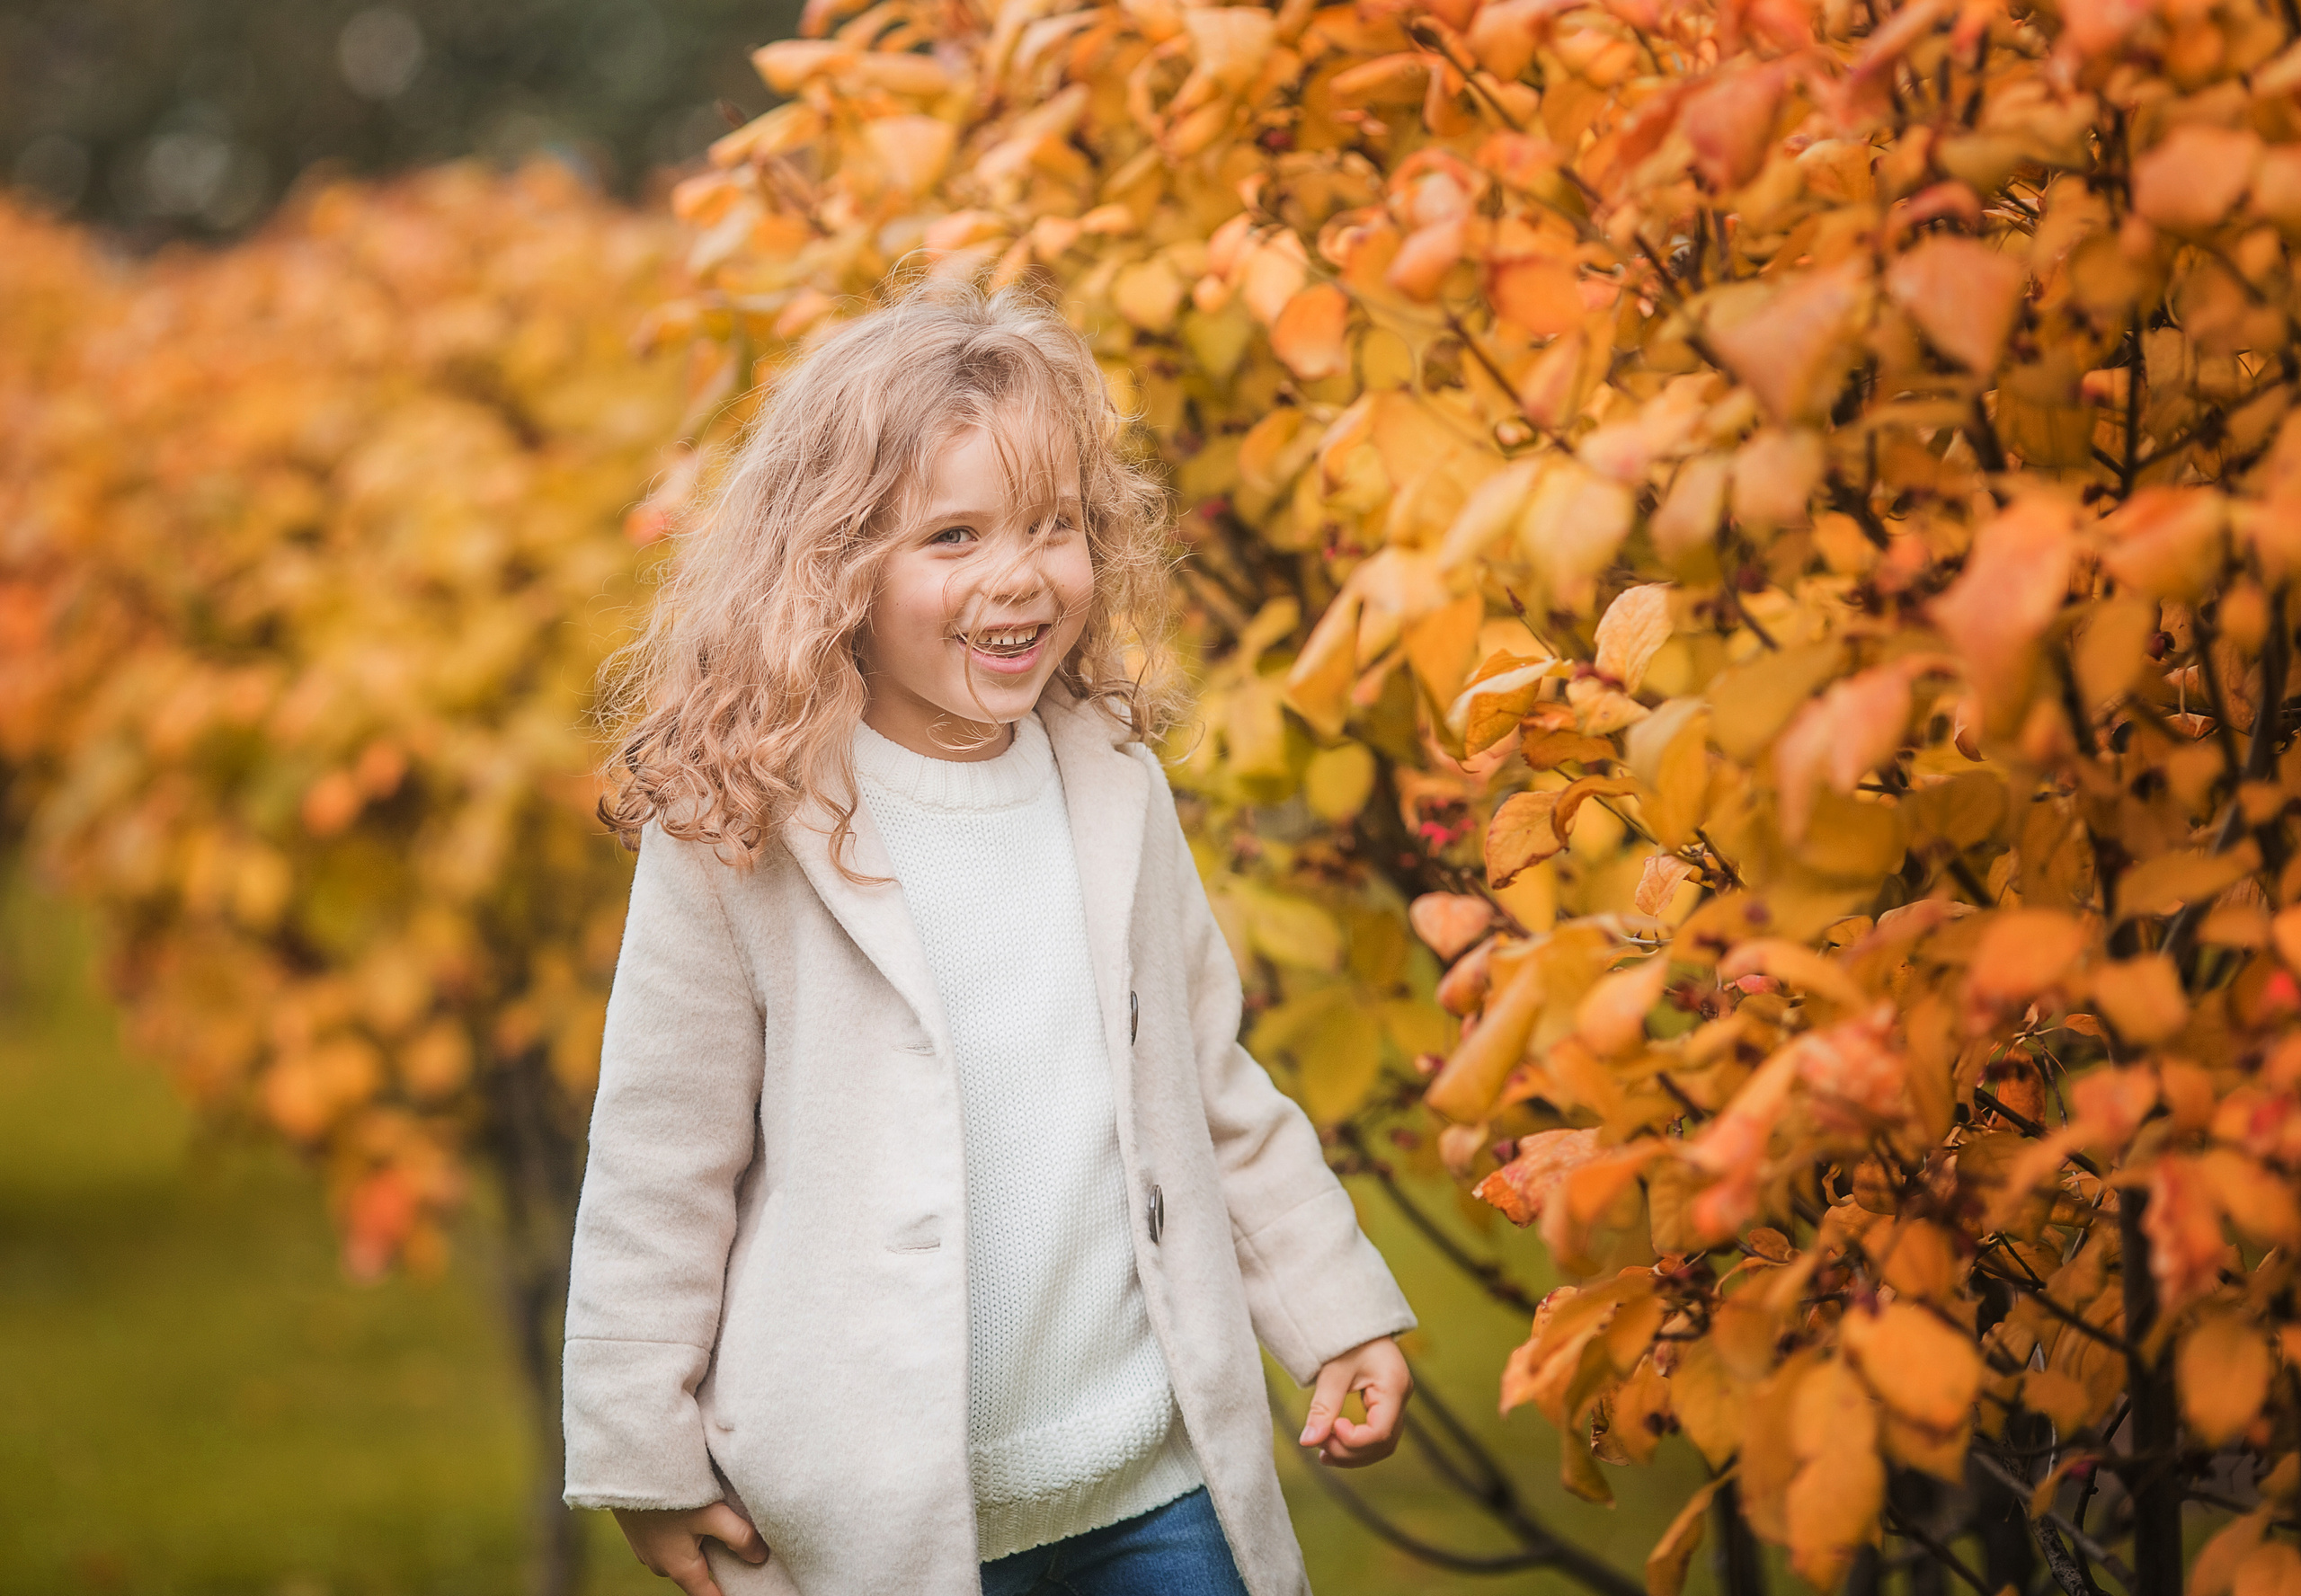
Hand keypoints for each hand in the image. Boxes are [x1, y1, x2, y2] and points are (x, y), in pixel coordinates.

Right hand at [610, 1502, 767, 1595]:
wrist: (628, 1470)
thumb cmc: (671, 1495)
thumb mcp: (712, 1514)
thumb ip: (740, 1536)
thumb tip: (761, 1557)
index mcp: (678, 1568)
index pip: (707, 1594)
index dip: (726, 1594)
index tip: (743, 1589)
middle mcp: (659, 1564)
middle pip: (696, 1572)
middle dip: (715, 1564)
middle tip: (738, 1549)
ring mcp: (646, 1549)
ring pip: (681, 1553)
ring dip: (697, 1542)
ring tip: (714, 1521)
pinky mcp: (639, 1531)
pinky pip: (667, 1539)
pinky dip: (681, 1530)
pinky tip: (689, 1509)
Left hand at [1298, 1335, 1410, 1466]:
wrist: (1354, 1313)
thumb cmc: (1344, 1337)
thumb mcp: (1332, 1371)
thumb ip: (1322, 1408)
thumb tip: (1307, 1443)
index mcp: (1394, 1386)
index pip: (1380, 1432)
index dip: (1353, 1441)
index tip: (1329, 1430)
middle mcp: (1402, 1396)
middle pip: (1383, 1443)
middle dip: (1351, 1453)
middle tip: (1320, 1450)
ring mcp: (1396, 1400)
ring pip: (1381, 1443)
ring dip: (1353, 1453)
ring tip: (1323, 1454)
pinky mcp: (1386, 1402)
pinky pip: (1376, 1433)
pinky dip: (1356, 1443)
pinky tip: (1333, 1443)